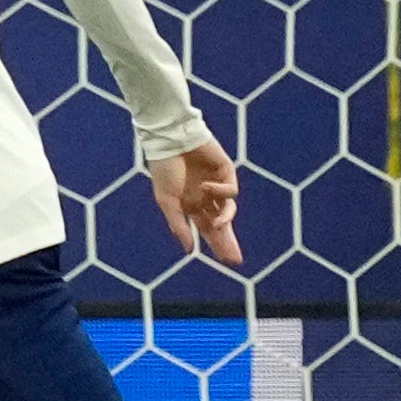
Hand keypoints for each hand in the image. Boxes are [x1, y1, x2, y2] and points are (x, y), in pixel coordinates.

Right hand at [150, 137, 241, 264]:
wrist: (170, 139)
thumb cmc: (164, 168)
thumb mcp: (167, 201)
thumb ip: (178, 226)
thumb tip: (189, 251)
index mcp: (190, 204)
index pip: (208, 229)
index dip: (218, 245)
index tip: (228, 261)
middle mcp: (205, 197)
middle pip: (221, 224)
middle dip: (228, 242)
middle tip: (235, 260)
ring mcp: (217, 185)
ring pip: (229, 208)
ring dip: (226, 218)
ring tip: (220, 224)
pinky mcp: (226, 172)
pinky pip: (230, 190)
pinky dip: (220, 191)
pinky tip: (205, 186)